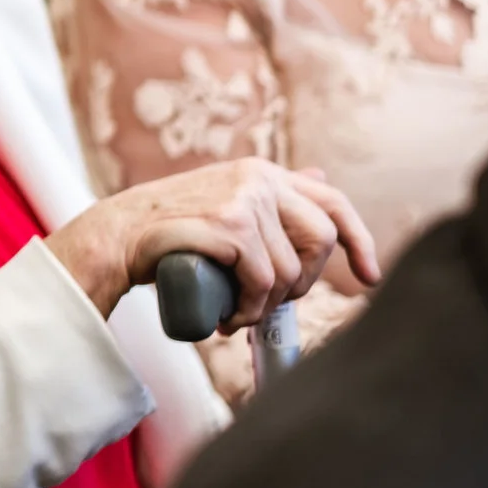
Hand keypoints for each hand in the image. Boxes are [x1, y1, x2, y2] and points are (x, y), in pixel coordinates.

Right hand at [46, 160, 381, 328]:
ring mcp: (244, 198)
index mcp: (262, 172)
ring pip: (290, 269)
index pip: (332, 201)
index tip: (371, 277)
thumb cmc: (172, 232)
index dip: (360, 241)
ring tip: (238, 311)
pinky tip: (230, 315)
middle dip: (304, 283)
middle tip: (269, 302)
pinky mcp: (229, 223)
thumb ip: (271, 194)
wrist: (117, 237)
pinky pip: (264, 280)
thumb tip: (319, 176)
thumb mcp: (228, 204)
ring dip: (268, 305)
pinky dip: (251, 309)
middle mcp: (258, 177)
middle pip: (322, 239)